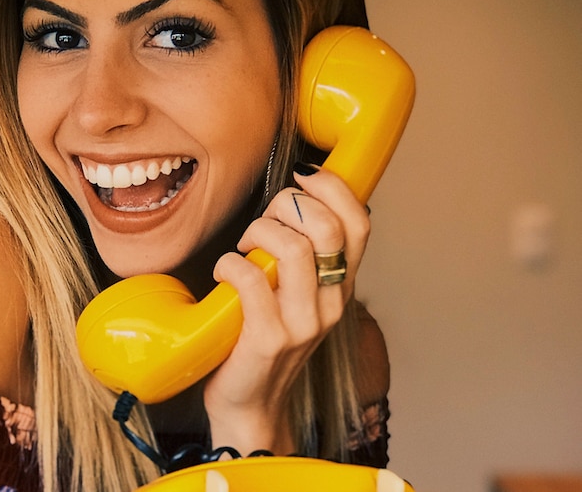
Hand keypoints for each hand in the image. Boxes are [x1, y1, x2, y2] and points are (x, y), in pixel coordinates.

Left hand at [203, 167, 369, 454]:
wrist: (251, 406)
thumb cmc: (266, 340)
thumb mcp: (297, 296)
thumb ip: (302, 256)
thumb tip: (291, 200)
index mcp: (340, 286)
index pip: (360, 223)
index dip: (334, 188)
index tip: (302, 178)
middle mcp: (330, 303)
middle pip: (326, 227)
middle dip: (286, 206)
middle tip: (262, 222)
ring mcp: (303, 323)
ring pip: (294, 248)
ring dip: (258, 233)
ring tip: (242, 248)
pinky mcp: (269, 338)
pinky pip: (252, 278)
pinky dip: (230, 264)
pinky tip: (224, 273)